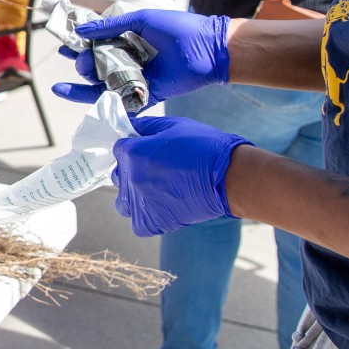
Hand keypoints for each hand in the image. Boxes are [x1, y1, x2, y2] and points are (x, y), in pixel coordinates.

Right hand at [51, 10, 229, 107]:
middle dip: (83, 64)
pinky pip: (119, 100)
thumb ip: (110, 26)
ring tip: (83, 71)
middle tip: (80, 60)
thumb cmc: (176, 28)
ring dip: (87, 80)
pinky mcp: (144, 95)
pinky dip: (101, 100)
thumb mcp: (140, 20)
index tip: (63, 43)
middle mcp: (128, 61)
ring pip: (103, 84)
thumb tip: (80, 30)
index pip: (96, 45)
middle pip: (96, 67)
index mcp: (126, 41)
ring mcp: (135, 79)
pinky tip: (83, 97)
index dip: (78, 45)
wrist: (207, 48)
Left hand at [111, 114, 252, 236]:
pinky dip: (146, 217)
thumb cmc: (205, 147)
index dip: (133, 147)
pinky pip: (138, 223)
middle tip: (156, 170)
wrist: (229, 177)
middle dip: (132, 170)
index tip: (146, 150)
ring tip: (157, 191)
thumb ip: (147, 126)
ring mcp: (140, 203)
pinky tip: (162, 207)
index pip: (119, 148)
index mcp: (133, 153)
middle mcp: (131, 178)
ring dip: (134, 196)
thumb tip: (131, 126)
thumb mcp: (174, 125)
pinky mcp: (152, 223)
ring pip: (124, 202)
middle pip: (119, 175)